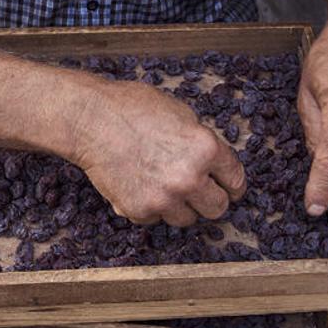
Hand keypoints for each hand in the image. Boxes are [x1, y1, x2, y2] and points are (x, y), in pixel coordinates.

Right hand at [71, 82, 245, 226]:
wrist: (91, 119)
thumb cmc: (133, 108)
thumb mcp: (181, 114)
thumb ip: (202, 142)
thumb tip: (214, 163)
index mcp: (206, 149)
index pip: (236, 180)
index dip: (232, 184)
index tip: (229, 188)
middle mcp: (189, 178)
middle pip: (217, 208)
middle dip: (210, 198)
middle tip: (198, 190)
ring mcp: (164, 199)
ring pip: (187, 218)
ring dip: (180, 205)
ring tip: (162, 184)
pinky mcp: (139, 211)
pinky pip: (156, 218)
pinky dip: (151, 206)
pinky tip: (139, 184)